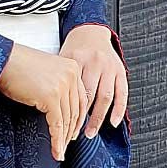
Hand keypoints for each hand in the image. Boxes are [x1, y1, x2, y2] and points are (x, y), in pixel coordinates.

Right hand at [0, 42, 90, 161]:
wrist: (1, 59)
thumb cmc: (15, 66)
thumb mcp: (43, 73)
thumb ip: (56, 85)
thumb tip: (57, 107)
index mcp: (71, 67)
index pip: (81, 98)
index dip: (78, 118)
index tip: (73, 130)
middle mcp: (71, 75)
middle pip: (76, 110)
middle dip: (72, 130)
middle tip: (67, 144)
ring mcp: (62, 86)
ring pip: (68, 119)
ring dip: (64, 139)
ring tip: (60, 151)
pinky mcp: (51, 97)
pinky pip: (57, 124)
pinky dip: (57, 140)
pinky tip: (56, 151)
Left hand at [59, 24, 128, 141]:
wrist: (90, 32)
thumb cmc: (73, 50)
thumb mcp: (61, 60)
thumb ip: (57, 79)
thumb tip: (44, 106)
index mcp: (77, 60)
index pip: (70, 92)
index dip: (65, 112)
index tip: (59, 127)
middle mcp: (95, 63)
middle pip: (88, 96)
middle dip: (80, 119)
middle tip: (72, 135)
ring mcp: (110, 67)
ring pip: (105, 97)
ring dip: (97, 119)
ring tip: (90, 133)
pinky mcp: (121, 71)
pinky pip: (122, 93)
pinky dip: (119, 110)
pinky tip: (113, 123)